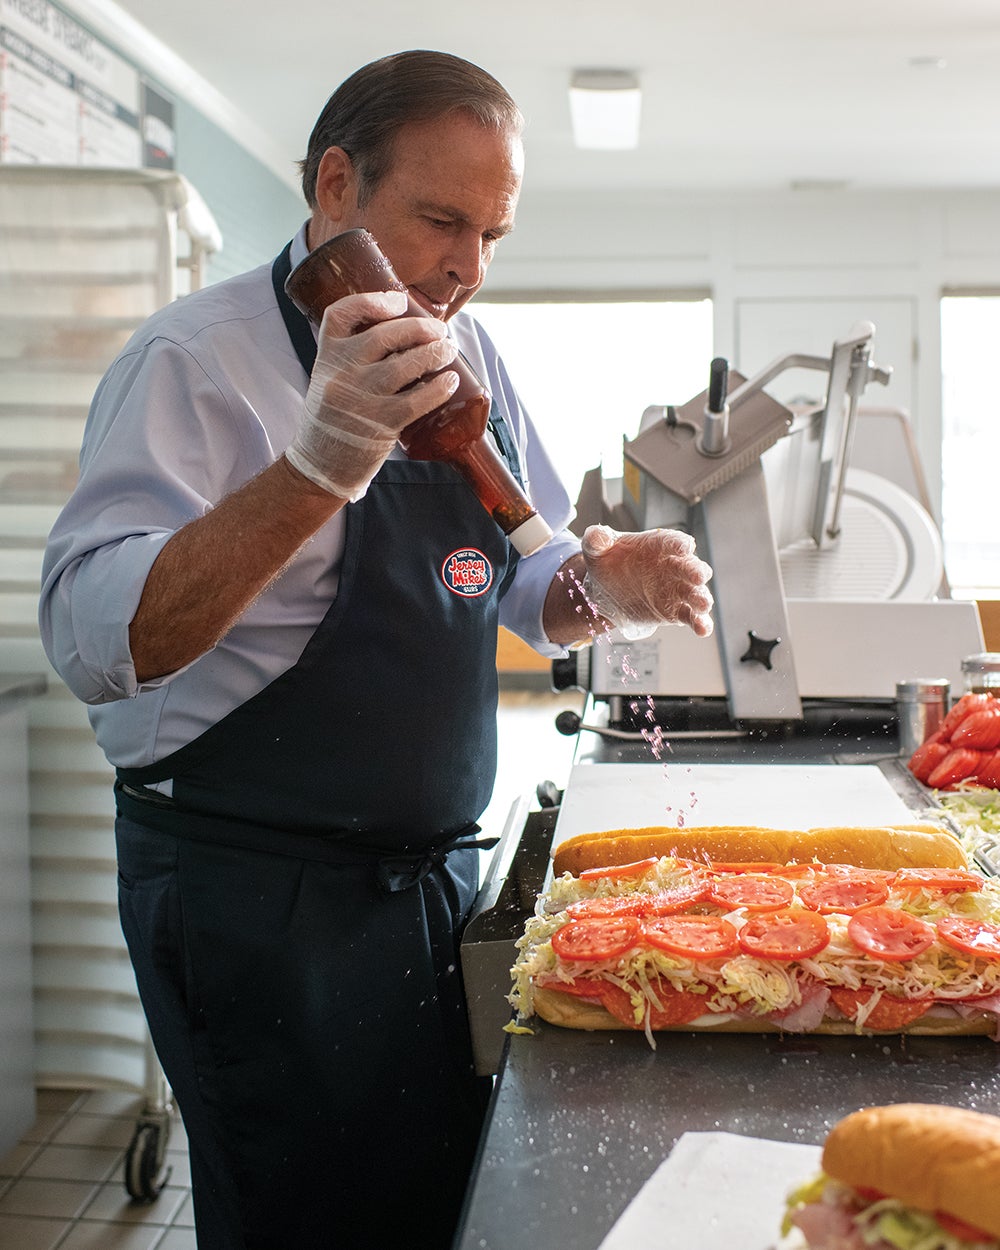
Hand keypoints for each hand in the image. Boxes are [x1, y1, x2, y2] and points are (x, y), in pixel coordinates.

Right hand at [285, 290, 459, 499]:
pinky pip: (416, 401)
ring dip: (435, 353)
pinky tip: (451, 381)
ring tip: (449, 349)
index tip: (399, 300)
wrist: (319, 467)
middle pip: (384, 335)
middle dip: (419, 328)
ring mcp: (360, 399)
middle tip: (440, 330)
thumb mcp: (329, 380)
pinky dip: (438, 388)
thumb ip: (353, 359)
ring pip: (405, 365)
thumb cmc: (332, 420)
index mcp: (326, 357)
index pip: (342, 314)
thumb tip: (401, 338)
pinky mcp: (380, 424)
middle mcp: (340, 374)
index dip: (372, 301)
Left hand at [581, 524, 713, 638]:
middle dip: (696, 571)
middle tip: (700, 576)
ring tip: (704, 606)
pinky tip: (703, 629)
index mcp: (657, 546)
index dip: (679, 543)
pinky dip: (699, 622)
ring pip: (694, 593)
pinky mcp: (675, 610)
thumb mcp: (596, 549)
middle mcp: (673, 566)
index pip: (672, 541)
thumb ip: (596, 540)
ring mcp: (676, 589)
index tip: (685, 546)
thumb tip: (596, 535)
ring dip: (701, 598)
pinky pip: (690, 616)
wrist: (607, 590)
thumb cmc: (607, 562)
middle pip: (690, 566)